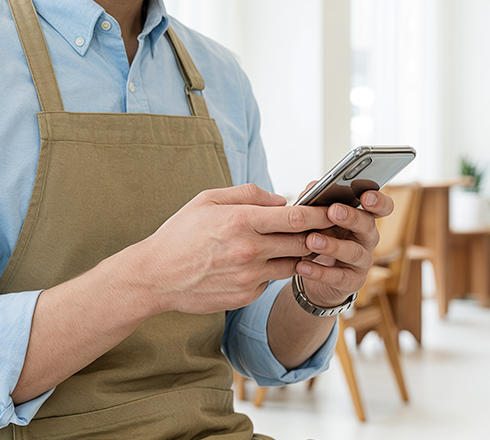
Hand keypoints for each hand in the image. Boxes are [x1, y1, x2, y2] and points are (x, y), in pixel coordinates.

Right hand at [132, 184, 334, 314]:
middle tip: (326, 227)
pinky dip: (270, 271)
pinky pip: (270, 281)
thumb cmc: (180, 234)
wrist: (156, 276)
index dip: (320, 213)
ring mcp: (249, 277)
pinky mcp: (245, 296)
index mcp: (241, 221)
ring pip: (291, 264)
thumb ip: (247, 194)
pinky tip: (258, 264)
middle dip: (317, 234)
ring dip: (297, 255)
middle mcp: (249, 250)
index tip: (333, 208)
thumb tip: (281, 200)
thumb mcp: (207, 200)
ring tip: (295, 244)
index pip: (296, 217)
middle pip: (301, 242)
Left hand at [296, 190, 394, 305]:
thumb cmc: (320, 236)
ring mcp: (362, 261)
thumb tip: (313, 187)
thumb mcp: (317, 218)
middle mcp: (367, 238)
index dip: (378, 201)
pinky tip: (301, 266)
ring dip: (332, 245)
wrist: (314, 273)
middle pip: (367, 225)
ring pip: (353, 252)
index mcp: (362, 217)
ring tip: (311, 240)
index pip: (380, 207)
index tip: (366, 196)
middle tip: (333, 211)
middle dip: (351, 217)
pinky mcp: (352, 281)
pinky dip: (318, 272)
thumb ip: (315, 201)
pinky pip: (337, 277)